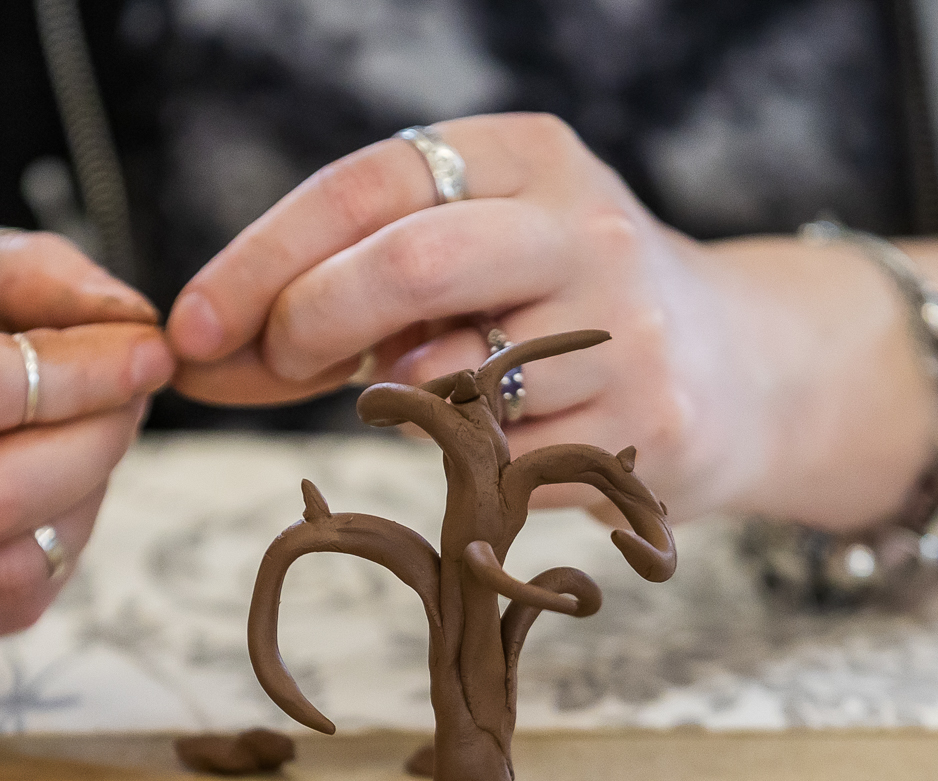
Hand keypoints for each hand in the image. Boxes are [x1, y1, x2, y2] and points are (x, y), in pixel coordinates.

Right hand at [0, 158, 176, 650]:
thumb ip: (18, 271)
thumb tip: (133, 320)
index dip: (79, 373)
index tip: (147, 346)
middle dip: (95, 442)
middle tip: (132, 396)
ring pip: (3, 570)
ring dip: (83, 504)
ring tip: (87, 440)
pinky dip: (51, 554)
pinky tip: (46, 495)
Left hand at [164, 113, 932, 525]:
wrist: (749, 371)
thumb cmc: (566, 311)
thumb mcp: (481, 254)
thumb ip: (352, 289)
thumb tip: (198, 358)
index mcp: (528, 156)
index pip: (367, 186)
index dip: (261, 258)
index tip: (189, 327)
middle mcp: (583, 229)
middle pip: (413, 262)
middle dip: (310, 319)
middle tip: (271, 366)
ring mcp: (624, 331)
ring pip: (451, 380)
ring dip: (395, 404)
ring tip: (416, 396)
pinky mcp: (648, 427)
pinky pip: (500, 465)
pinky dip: (463, 468)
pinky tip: (493, 451)